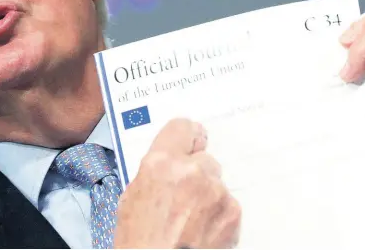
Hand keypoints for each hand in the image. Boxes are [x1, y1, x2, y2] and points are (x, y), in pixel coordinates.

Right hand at [113, 119, 240, 248]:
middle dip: (196, 172)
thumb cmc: (138, 241)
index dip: (186, 137)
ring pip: (217, 182)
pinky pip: (228, 203)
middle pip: (203, 157)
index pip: (183, 127)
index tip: (190, 142)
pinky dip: (219, 215)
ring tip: (191, 220)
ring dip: (208, 195)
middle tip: (185, 195)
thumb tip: (170, 163)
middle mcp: (191, 171)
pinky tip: (202, 230)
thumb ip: (155, 171)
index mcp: (160, 163)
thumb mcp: (132, 197)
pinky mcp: (232, 213)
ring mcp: (215, 192)